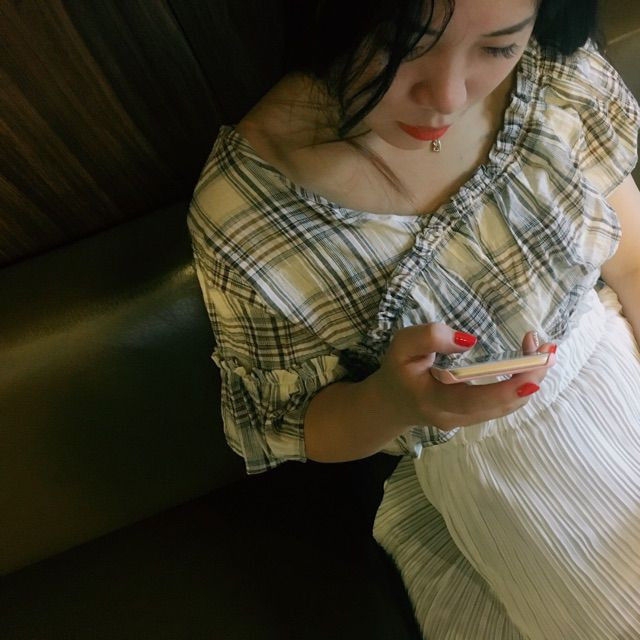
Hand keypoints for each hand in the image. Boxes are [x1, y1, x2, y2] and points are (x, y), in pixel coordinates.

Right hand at [369, 323, 555, 430]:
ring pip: (507, 407)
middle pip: (500, 406)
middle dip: (529, 379)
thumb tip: (469, 340)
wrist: (392, 404)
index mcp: (434, 400)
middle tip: (547, 348)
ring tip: (542, 349)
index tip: (532, 374)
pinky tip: (528, 362)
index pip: (473, 400)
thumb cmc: (398, 371)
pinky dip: (521, 384)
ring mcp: (467, 420)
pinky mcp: (475, 416)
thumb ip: (428, 337)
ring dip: (530, 379)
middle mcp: (454, 417)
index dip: (505, 390)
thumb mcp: (401, 346)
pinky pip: (504, 404)